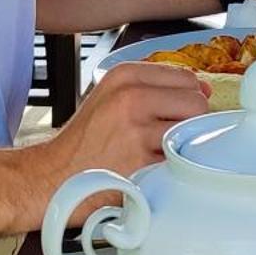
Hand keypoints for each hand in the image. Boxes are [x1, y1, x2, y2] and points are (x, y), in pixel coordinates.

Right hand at [37, 61, 207, 192]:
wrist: (51, 178)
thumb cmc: (83, 142)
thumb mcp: (111, 97)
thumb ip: (154, 88)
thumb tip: (204, 91)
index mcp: (124, 76)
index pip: (186, 78)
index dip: (188, 99)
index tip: (176, 114)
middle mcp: (131, 98)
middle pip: (196, 104)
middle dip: (188, 123)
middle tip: (163, 139)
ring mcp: (136, 132)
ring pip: (191, 134)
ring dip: (181, 148)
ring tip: (156, 156)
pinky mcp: (141, 164)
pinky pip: (179, 162)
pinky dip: (173, 170)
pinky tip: (152, 172)